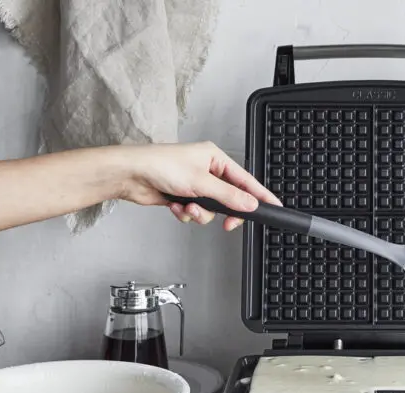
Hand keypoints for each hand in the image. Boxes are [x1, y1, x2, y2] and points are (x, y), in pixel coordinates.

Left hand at [121, 141, 281, 230]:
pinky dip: (186, 213)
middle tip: (227, 222)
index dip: (260, 194)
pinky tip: (176, 206)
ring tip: (188, 207)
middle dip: (223, 210)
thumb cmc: (160, 165)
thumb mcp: (201, 182)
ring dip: (200, 213)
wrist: (130, 175)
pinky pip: (195, 212)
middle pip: (229, 198)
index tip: (273, 206)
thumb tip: (250, 204)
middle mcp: (206, 170)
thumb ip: (229, 196)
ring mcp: (194, 184)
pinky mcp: (182, 195)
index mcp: (215, 158)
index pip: (245, 179)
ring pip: (211, 209)